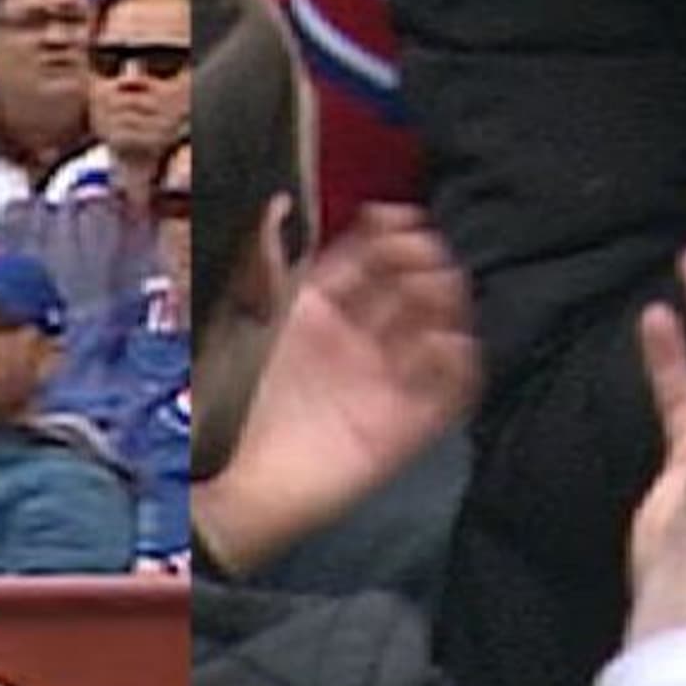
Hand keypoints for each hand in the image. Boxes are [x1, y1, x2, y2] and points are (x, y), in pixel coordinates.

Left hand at [197, 204, 479, 573]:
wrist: (232, 481)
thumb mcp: (242, 318)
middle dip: (424, 264)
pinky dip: (458, 366)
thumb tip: (278, 204)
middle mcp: (357, 338)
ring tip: (442, 291)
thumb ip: (264, 259)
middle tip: (427, 254)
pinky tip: (449, 344)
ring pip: (435, 331)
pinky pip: (447, 392)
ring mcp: (383, 380)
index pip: (368, 259)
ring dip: (447, 306)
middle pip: (409, 288)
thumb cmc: (228, 401)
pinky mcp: (403, 425)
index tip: (400, 218)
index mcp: (320, 309)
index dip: (388, 235)